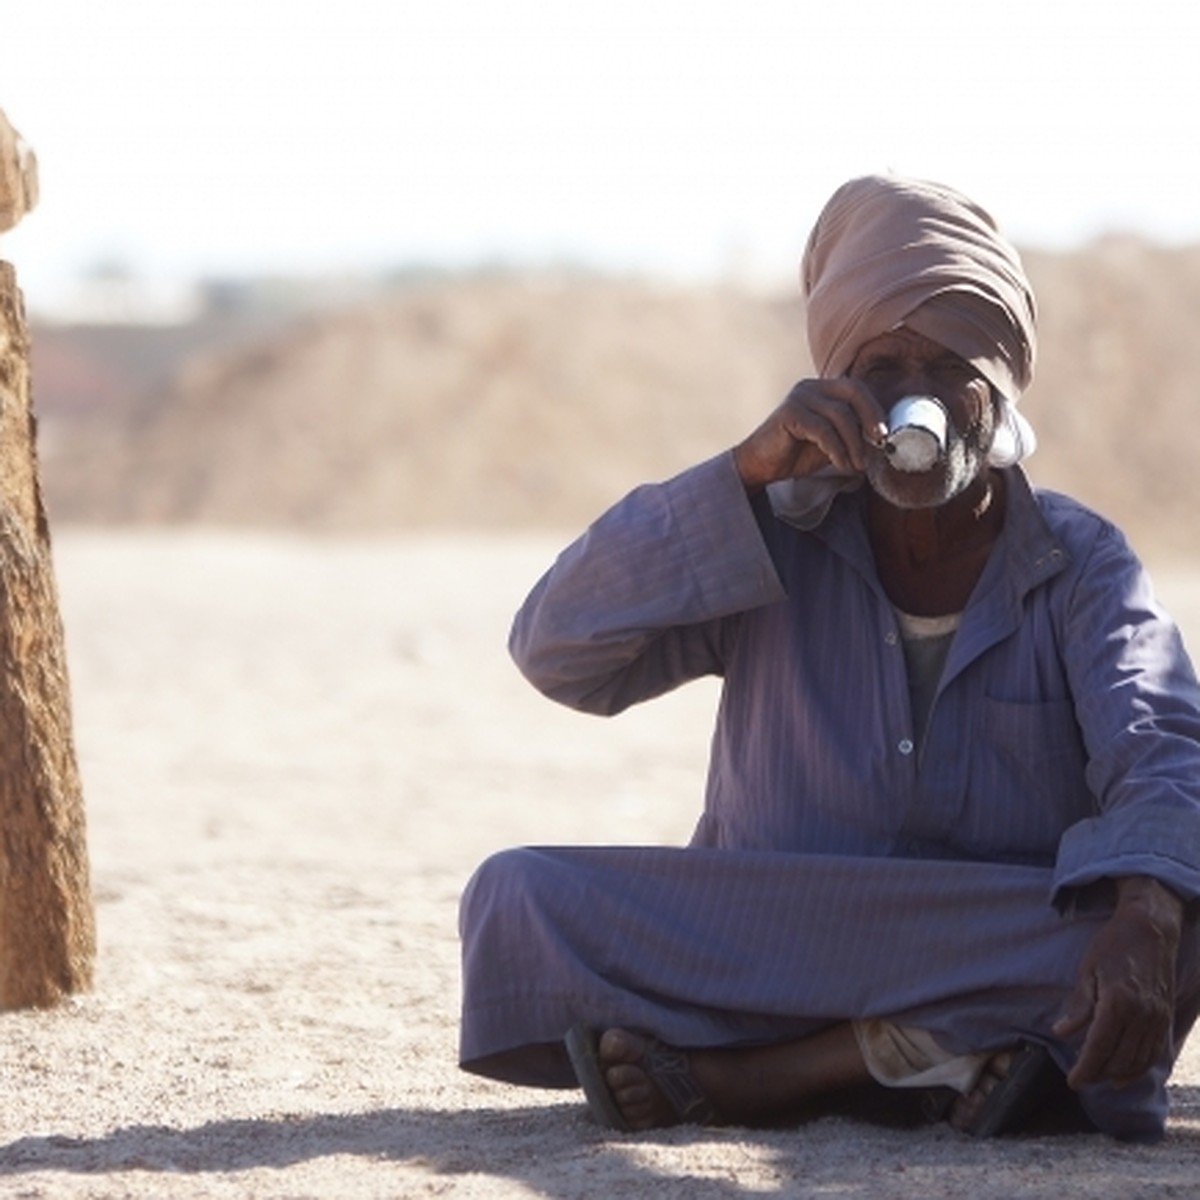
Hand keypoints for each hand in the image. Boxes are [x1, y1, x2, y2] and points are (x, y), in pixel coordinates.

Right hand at [732, 378, 887, 492]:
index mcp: (822, 389)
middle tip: (879, 442)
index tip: (884, 435)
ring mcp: (799, 397)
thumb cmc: (796, 454)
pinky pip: (823, 429)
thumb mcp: (832, 443)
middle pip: (853, 391)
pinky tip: (841, 464)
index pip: (857, 389)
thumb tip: (881, 438)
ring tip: (857, 465)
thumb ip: (851, 434)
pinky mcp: (789, 413)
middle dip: (870, 417)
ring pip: (840, 414)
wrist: (761, 466)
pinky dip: (837, 449)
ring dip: (854, 442)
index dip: (875, 409)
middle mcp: (811, 387)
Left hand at [1053, 876, 1183, 1089]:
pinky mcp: (1166, 1018)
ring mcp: (1157, 1019)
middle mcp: (1142, 1015)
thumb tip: (1061, 1032)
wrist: (1150, 931)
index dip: (1086, 1068)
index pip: (1099, 1047)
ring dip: (1119, 1074)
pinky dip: (1140, 1067)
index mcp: (1118, 1002)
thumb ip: (1079, 1005)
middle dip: (1099, 1074)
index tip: (1073, 1082)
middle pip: (1119, 1059)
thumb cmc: (1113, 946)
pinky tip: (1126, 1072)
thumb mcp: (1087, 970)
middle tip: (1082, 1079)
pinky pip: (1154, 1052)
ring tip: (1100, 1078)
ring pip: (1139, 1060)